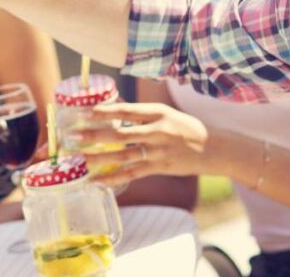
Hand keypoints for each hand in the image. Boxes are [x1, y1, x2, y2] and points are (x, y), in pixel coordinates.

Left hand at [74, 102, 209, 187]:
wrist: (216, 148)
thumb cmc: (185, 127)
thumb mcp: (165, 113)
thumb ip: (140, 114)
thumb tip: (112, 108)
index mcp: (157, 112)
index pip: (126, 111)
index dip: (103, 111)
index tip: (83, 111)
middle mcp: (157, 131)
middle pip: (120, 134)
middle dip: (94, 134)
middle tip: (73, 134)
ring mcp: (160, 151)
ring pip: (124, 155)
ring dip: (100, 158)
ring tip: (80, 159)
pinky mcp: (162, 168)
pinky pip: (134, 173)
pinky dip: (115, 178)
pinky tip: (99, 181)